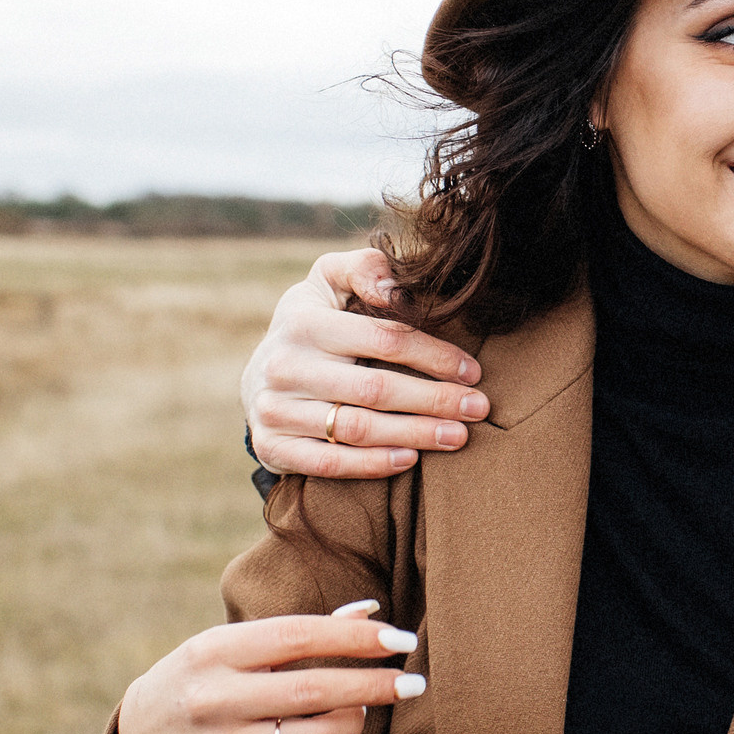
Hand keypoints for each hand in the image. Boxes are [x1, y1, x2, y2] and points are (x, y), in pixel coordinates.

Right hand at [116, 601, 424, 733]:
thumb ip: (301, 631)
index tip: (400, 637)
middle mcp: (214, 699)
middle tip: (413, 683)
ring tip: (364, 707)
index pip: (297, 637)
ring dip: (354, 722)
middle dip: (373, 685)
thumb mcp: (235, 644)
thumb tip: (370, 610)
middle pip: (312, 691)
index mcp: (215, 650)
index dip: (353, 637)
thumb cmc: (207, 675)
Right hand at [242, 248, 489, 480]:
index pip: (383, 340)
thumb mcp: (327, 282)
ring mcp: (276, 410)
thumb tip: (395, 288)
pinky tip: (411, 460)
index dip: (433, 356)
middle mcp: (286, 366)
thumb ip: (364, 268)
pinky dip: (373, 464)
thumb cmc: (311, 324)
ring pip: (358, 428)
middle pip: (376, 389)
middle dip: (435, 400)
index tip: (472, 371)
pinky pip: (330, 463)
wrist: (255, 377)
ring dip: (415, 434)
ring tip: (458, 436)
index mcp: (304, 322)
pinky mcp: (272, 447)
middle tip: (478, 408)